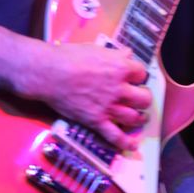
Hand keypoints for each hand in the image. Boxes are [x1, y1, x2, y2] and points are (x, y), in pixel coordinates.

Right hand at [33, 42, 151, 151]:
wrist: (49, 73)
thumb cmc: (68, 57)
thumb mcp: (95, 48)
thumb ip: (114, 54)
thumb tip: (126, 54)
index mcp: (120, 67)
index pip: (141, 72)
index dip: (138, 75)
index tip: (135, 77)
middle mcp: (119, 88)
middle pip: (144, 98)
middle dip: (144, 97)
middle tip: (139, 97)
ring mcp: (109, 106)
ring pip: (134, 117)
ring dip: (139, 118)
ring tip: (139, 117)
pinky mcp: (97, 121)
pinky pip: (115, 136)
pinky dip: (126, 142)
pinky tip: (132, 144)